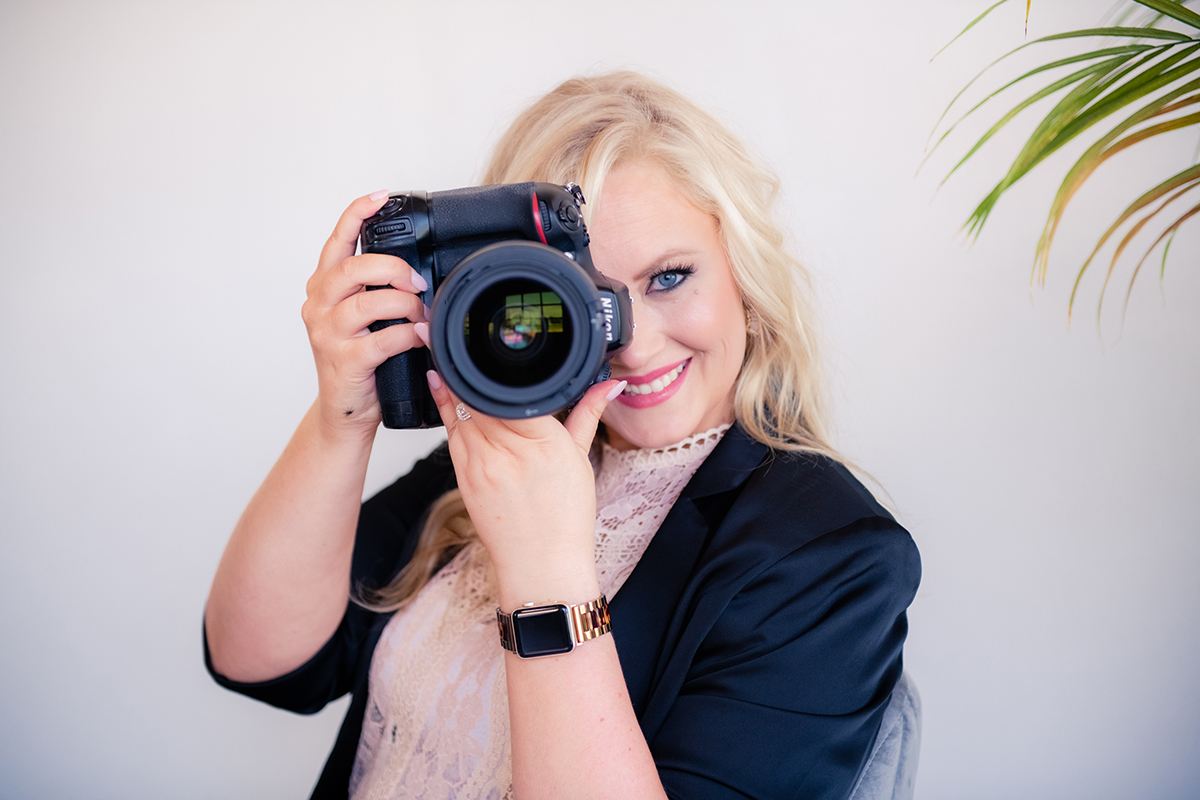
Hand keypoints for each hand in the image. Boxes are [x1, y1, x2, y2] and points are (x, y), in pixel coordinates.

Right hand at [301, 191, 428, 437]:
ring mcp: (326, 334)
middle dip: (392, 268)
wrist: (345, 412)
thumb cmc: (361, 361)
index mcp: (323, 288)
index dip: (356, 214)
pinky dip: (407, 335)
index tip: (380, 197)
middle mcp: (318, 306)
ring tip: (420, 314)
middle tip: (417, 282)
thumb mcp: (364, 318)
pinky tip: (420, 337)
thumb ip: (377, 291)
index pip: (336, 242)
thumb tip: (417, 268)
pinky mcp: (343, 361)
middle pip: (352, 269)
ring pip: (367, 303)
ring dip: (404, 304)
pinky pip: (381, 340)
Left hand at [417, 321, 626, 603]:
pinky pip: (451, 437)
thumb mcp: (580, 460)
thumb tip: (609, 384)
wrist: (542, 567)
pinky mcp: (464, 481)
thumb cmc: (566, 518)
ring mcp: (480, 467)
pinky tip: (439, 391)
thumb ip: (588, 414)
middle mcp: (507, 452)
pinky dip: (446, 412)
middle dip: (459, 365)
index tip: (473, 336)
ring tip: (433, 352)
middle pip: (475, 397)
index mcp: (541, 441)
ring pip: (457, 413)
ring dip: (446, 385)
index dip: (484, 364)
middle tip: (439, 330)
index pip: (506, 391)